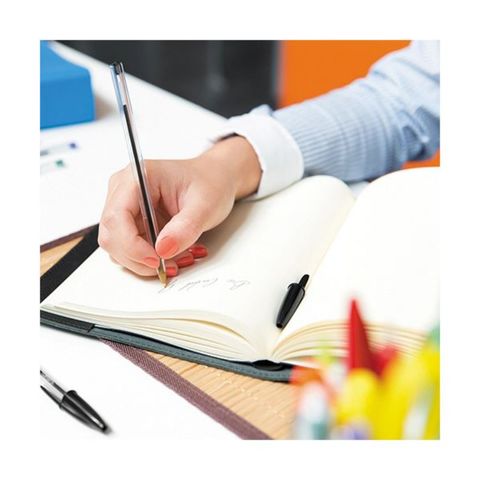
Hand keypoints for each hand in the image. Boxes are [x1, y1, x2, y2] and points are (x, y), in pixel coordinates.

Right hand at [98, 136, 260, 276]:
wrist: (215, 180)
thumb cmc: (209, 183)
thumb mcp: (205, 205)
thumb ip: (185, 227)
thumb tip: (163, 249)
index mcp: (136, 178)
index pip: (116, 217)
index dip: (131, 245)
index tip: (157, 260)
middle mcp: (123, 192)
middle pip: (112, 236)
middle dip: (139, 258)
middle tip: (170, 265)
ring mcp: (125, 208)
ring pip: (119, 248)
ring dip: (146, 262)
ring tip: (179, 259)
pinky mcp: (132, 223)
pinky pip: (131, 250)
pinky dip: (150, 259)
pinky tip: (174, 255)